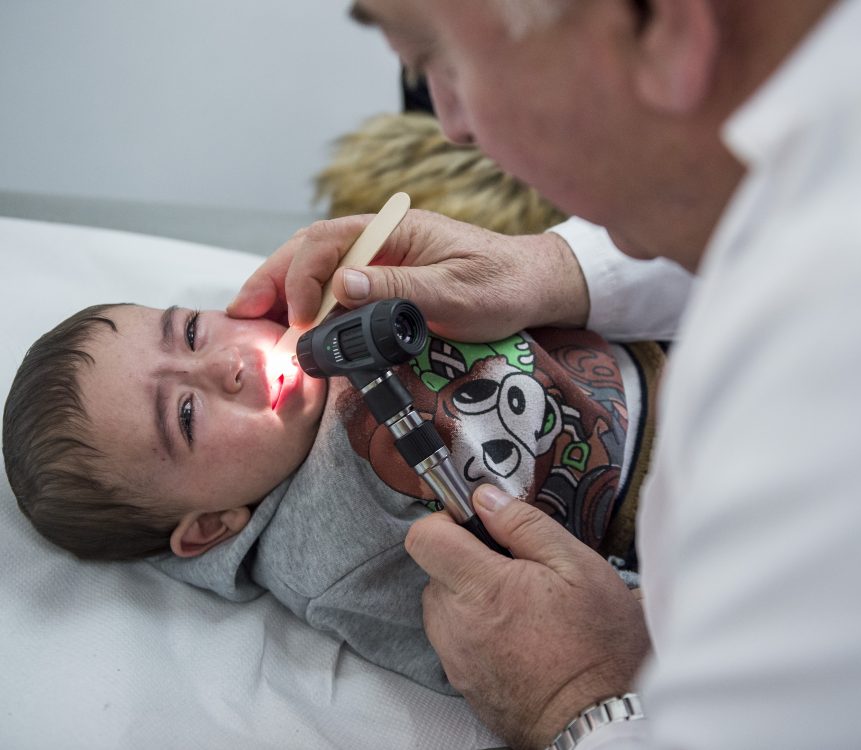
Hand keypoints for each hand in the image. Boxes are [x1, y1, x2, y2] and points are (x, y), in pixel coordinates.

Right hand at [228, 209, 588, 340]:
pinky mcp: (388, 283)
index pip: (327, 241)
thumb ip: (401, 289)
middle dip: (271, 279)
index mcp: (394, 231)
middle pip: (310, 250)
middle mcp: (381, 240)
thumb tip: (342, 285)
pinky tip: (294, 324)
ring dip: (284, 292)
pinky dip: (311, 305)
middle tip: (240, 314)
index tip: (295, 318)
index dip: (300, 277)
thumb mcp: (456, 293)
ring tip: (253, 320)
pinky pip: (339, 289)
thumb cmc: (503, 285)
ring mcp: (383, 261)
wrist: (534, 287)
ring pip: (319, 269)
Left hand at [405, 485, 649, 749]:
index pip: (424, 538)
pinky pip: (454, 640)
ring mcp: (455, 658)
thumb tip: (485, 499)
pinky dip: (475, 630)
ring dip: (470, 597)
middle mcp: (456, 624)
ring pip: (442, 607)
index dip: (444, 521)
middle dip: (467, 562)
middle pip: (435, 572)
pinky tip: (517, 636)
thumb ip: (525, 525)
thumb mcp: (578, 566)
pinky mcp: (462, 682)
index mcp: (482, 588)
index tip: (474, 523)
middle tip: (515, 570)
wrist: (600, 721)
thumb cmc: (597, 644)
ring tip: (519, 606)